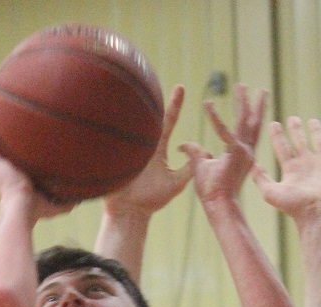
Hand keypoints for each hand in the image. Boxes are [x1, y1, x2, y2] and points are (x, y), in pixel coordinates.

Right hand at [0, 104, 75, 220]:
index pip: (15, 162)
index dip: (17, 151)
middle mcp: (1, 172)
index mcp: (13, 181)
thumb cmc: (37, 209)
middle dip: (2, 135)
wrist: (22, 208)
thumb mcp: (55, 204)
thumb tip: (82, 198)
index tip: (25, 138)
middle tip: (8, 118)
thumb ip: (67, 200)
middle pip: (0, 149)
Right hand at [104, 85, 192, 217]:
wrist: (130, 213)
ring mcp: (129, 150)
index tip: (181, 87)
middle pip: (150, 117)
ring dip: (134, 105)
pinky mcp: (116, 158)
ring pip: (132, 123)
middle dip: (154, 97)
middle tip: (162, 78)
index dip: (175, 106)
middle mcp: (143, 145)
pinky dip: (114, 126)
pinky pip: (115, 139)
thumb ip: (189, 169)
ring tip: (139, 83)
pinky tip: (114, 109)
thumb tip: (206, 154)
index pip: (168, 122)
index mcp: (157, 148)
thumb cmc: (151, 200)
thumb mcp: (175, 184)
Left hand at [180, 84, 265, 207]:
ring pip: (245, 122)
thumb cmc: (212, 192)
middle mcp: (247, 152)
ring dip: (243, 103)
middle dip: (256, 105)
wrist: (219, 207)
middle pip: (254, 123)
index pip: (246, 132)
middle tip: (260, 89)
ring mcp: (243, 153)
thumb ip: (195, 152)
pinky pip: (224, 132)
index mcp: (242, 155)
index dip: (248, 118)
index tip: (249, 104)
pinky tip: (207, 104)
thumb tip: (182, 145)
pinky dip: (214, 119)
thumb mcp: (201, 167)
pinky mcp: (234, 155)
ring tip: (241, 86)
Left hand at [254, 120, 320, 221]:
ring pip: (320, 143)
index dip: (277, 137)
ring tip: (313, 121)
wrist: (318, 216)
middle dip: (296, 130)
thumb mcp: (272, 193)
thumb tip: (252, 165)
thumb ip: (261, 179)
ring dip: (317, 132)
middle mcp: (307, 165)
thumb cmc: (295, 207)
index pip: (282, 148)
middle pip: (300, 142)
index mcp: (292, 170)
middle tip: (292, 118)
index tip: (274, 124)